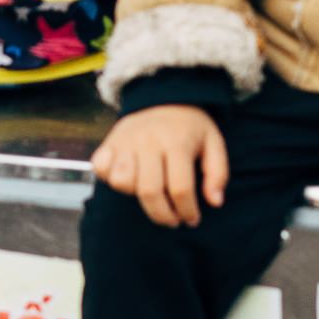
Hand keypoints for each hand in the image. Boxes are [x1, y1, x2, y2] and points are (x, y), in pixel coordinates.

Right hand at [91, 104, 227, 228]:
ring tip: (151, 194)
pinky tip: (128, 178)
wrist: (164, 97)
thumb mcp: (214, 143)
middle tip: (173, 221)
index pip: (180, 189)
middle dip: (163, 215)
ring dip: (136, 196)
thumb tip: (215, 202)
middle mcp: (150, 140)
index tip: (192, 220)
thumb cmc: (190, 128)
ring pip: (122, 181)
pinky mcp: (110, 141)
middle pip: (150, 191)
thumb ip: (218, 173)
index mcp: (178, 142)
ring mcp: (127, 140)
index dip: (187, 211)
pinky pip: (100, 168)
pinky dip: (109, 178)